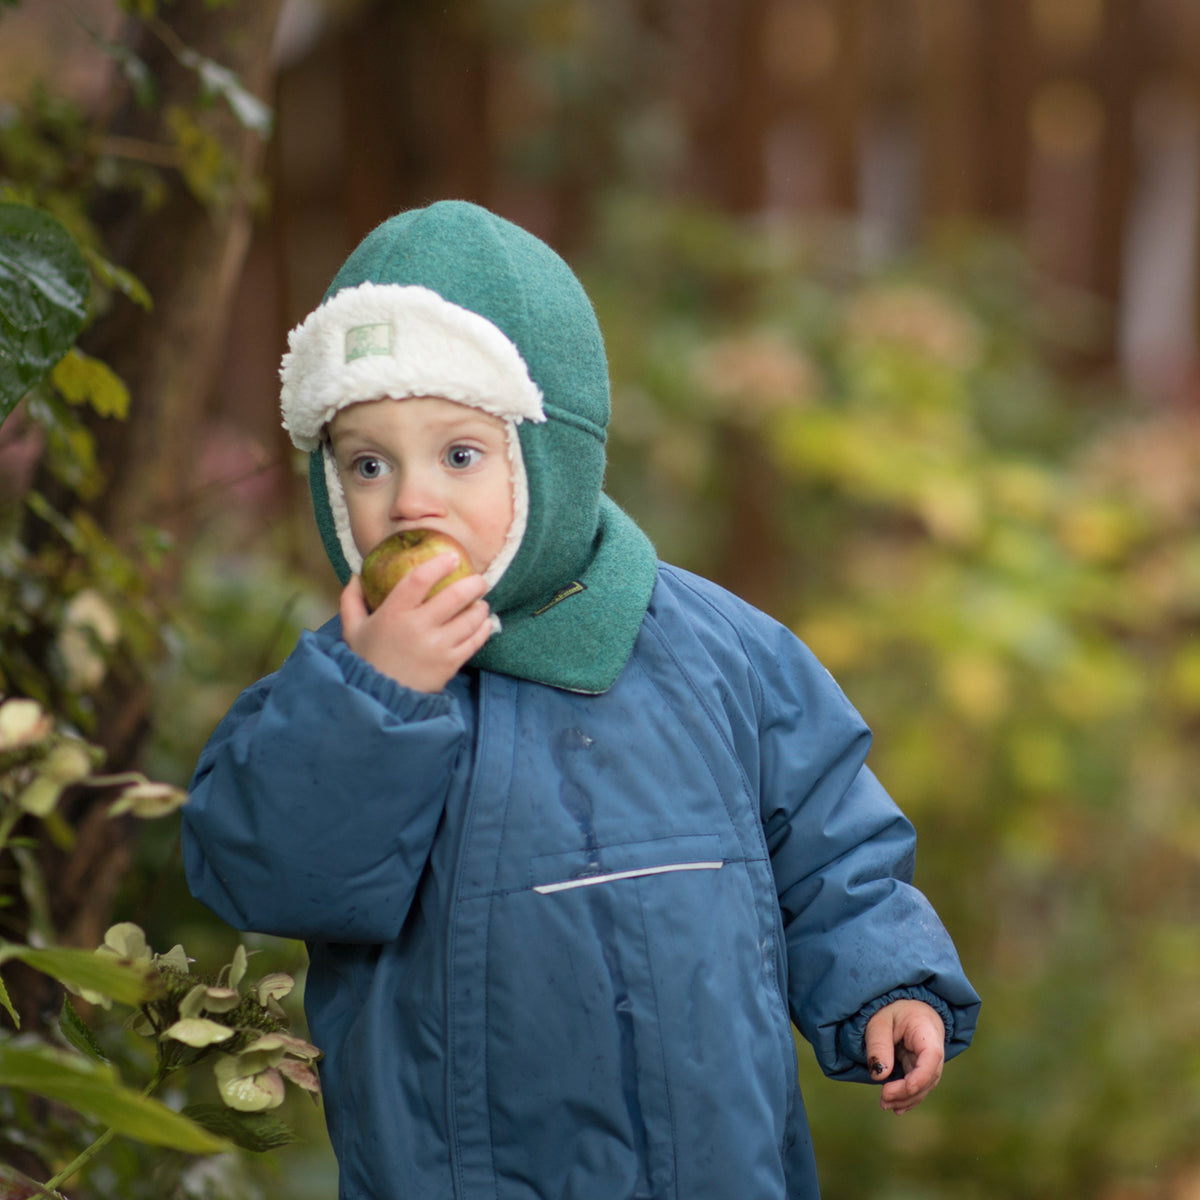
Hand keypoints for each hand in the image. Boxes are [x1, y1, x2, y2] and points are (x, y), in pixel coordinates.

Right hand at [339, 551, 493, 692]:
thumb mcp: (353, 629)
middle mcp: (417, 627)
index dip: (439, 565)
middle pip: (455, 596)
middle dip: (474, 584)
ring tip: (480, 603)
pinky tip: (484, 622)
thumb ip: (351, 600)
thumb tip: (357, 575)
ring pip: (471, 618)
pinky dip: (484, 628)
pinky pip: (475, 640)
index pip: (419, 579)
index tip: (452, 557)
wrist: (379, 699)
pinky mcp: (450, 663)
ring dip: (481, 606)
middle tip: (479, 580)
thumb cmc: (368, 659)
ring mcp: (437, 646)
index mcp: (393, 613)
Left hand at [864, 999, 945, 1114]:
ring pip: (924, 1084)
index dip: (919, 1077)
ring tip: (885, 1104)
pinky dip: (908, 1095)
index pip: (931, 1057)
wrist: (901, 1003)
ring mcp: (929, 1059)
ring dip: (907, 1098)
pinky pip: (918, 1083)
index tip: (901, 1089)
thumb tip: (879, 1076)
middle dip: (907, 1092)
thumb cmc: (889, 1008)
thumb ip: (878, 1045)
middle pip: (929, 1076)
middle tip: (883, 1100)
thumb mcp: (878, 1021)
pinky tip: (896, 1107)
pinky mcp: (920, 1065)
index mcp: (927, 1030)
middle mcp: (934, 1048)